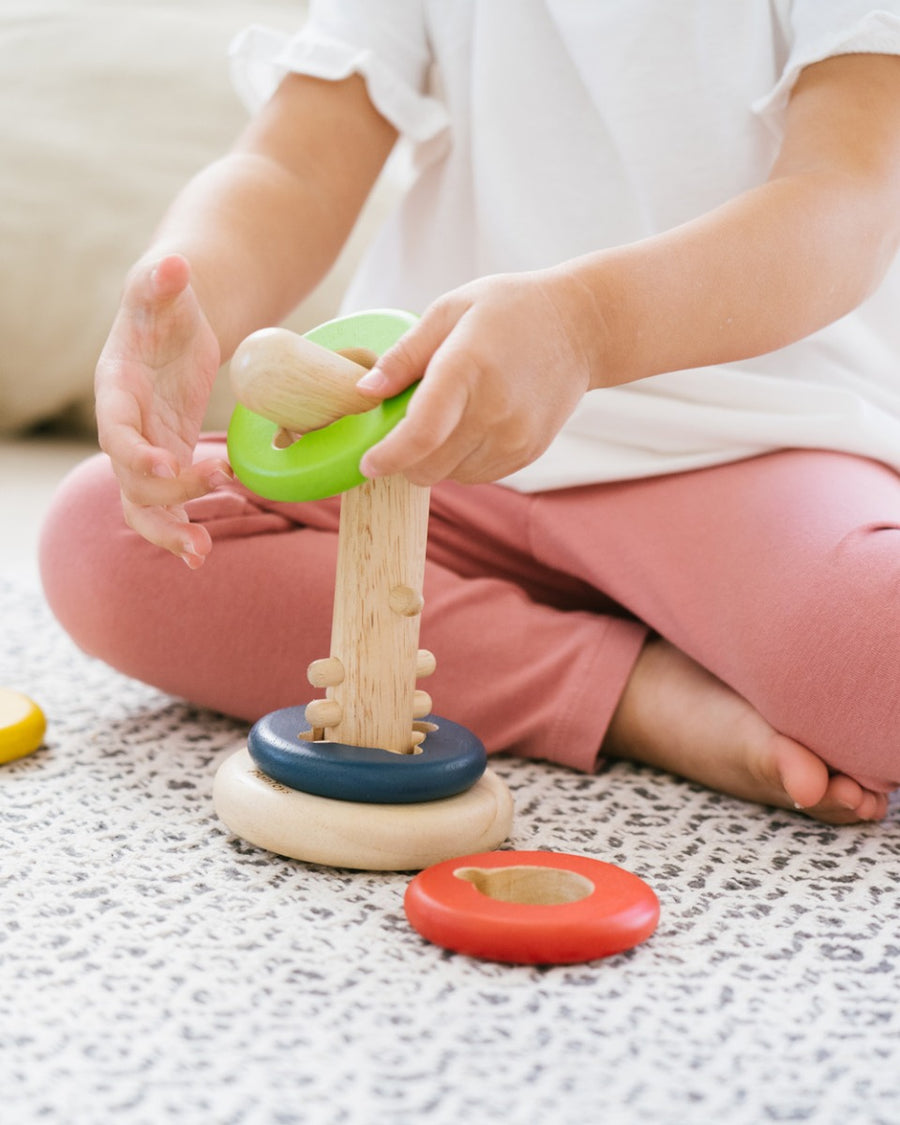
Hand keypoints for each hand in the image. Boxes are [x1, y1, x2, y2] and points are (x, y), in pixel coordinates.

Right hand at [94, 254, 230, 567]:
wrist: (176, 320)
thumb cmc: (167, 301)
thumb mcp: (165, 286)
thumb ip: (162, 279)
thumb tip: (172, 261)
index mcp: (116, 388)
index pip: (115, 428)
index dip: (134, 451)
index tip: (164, 465)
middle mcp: (124, 425)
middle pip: (129, 477)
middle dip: (166, 493)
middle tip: (218, 485)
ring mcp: (145, 447)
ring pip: (143, 503)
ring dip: (168, 528)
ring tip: (201, 553)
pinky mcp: (168, 458)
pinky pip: (168, 503)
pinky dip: (182, 525)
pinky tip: (203, 552)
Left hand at [356, 270, 593, 485]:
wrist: (581, 327)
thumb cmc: (510, 311)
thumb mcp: (450, 311)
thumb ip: (404, 354)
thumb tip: (366, 391)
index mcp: (467, 369)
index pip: (420, 434)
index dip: (387, 457)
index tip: (368, 463)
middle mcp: (494, 411)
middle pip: (428, 467)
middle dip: (404, 459)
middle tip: (404, 429)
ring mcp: (515, 437)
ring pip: (450, 475)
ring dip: (435, 457)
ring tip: (449, 415)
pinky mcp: (527, 453)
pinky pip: (476, 474)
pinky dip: (462, 459)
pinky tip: (473, 422)